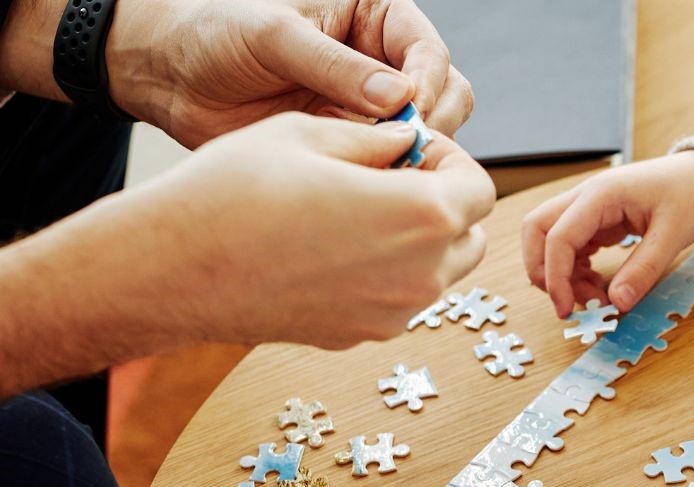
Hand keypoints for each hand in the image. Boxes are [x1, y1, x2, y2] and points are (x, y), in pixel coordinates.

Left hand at [107, 0, 473, 145]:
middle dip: (433, 125)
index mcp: (373, 16)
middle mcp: (381, 62)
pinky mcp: (354, 146)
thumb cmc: (215, 33)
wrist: (170, 77)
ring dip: (414, 156)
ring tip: (382, 168)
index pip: (428, 51)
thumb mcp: (273, 35)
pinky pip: (391, 168)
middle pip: (446, 96)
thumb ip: (335, 65)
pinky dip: (389, 180)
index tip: (411, 114)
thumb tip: (398, 97)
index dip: (428, 84)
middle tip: (403, 149)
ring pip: (428, 138)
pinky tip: (370, 186)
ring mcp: (371, 108)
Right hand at [129, 113, 492, 348]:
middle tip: (390, 180)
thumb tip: (407, 144)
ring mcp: (394, 314)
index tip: (411, 150)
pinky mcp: (363, 336)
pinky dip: (387, 274)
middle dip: (444, 205)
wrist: (177, 267)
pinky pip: (399, 300)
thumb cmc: (236, 191)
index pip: (479, 188)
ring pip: (440, 274)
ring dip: (419, 242)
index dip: (450, 161)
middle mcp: (421, 275)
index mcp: (422, 216)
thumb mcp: (310, 135)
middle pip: (470, 236)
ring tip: (358, 213)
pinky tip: (332, 249)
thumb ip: (376, 140)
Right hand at [523, 152, 693, 318]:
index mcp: (601, 194)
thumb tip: (617, 304)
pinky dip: (574, 270)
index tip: (566, 309)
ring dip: (561, 274)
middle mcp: (586, 197)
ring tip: (595, 297)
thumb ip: (644, 269)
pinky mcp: (595, 220)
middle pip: (537, 230)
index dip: (555, 277)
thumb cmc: (691, 194)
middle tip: (569, 304)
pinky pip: (569, 246)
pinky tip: (598, 284)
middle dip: (543, 271)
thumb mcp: (674, 235)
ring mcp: (588, 208)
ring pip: (548, 240)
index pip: (558, 236)